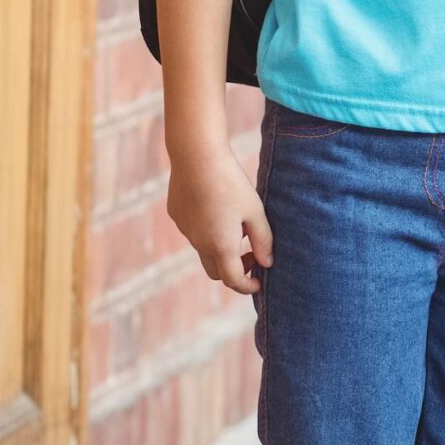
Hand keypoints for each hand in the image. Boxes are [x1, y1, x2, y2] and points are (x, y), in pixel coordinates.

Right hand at [167, 148, 274, 294]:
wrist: (197, 158)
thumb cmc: (231, 184)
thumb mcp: (255, 212)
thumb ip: (263, 240)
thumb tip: (267, 263)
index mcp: (220, 246)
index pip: (233, 280)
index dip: (247, 286)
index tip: (260, 282)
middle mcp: (199, 243)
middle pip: (215, 271)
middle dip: (234, 271)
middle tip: (252, 255)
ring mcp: (185, 230)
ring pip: (203, 250)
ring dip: (221, 249)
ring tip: (238, 226)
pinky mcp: (176, 215)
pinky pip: (193, 232)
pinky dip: (207, 231)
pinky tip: (218, 208)